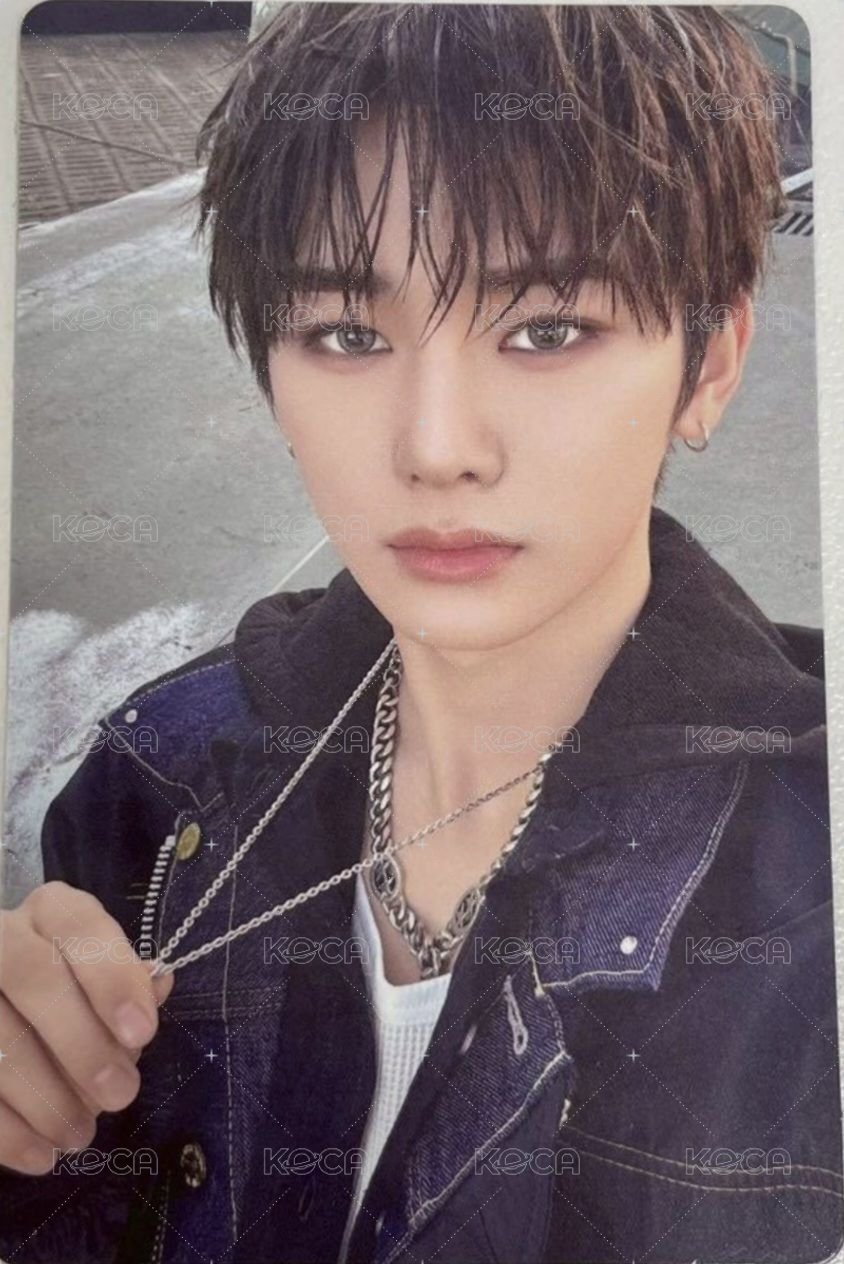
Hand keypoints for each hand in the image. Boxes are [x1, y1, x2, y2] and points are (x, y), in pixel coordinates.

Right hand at [0, 880, 173, 1174]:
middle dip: (81, 1043)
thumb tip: (158, 985)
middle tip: (120, 1095)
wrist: (6, 1009)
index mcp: (49, 912)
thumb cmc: (69, 996)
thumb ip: (128, 986)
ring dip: (43, 1096)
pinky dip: (5, 1129)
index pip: (78, 925)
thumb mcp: (99, 984)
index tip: (142, 1033)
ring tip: (78, 1135)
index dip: (111, 978)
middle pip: (32, 976)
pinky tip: (37, 1154)